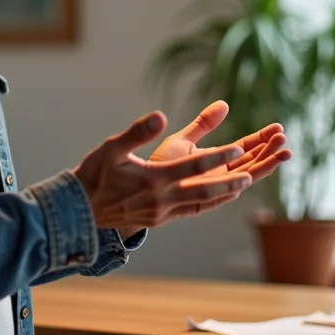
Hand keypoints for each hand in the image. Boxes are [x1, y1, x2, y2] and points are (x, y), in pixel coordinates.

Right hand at [71, 111, 251, 230]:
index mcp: (152, 179)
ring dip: (226, 192)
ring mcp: (163, 212)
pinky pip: (194, 210)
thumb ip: (137, 132)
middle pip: (205, 190)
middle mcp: (162, 199)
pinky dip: (212, 201)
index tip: (239, 148)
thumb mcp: (112, 147)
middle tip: (254, 172)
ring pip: (203, 203)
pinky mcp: (161, 219)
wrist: (81, 211)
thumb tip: (160, 116)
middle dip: (231, 180)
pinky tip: (224, 195)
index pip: (192, 166)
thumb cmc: (95, 174)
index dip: (217, 157)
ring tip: (247, 181)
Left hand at [144, 101, 291, 218]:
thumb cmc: (160, 164)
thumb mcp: (184, 139)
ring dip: (262, 165)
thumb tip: (224, 104)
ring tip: (282, 152)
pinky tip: (252, 175)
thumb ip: (203, 124)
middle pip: (250, 162)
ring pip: (244, 177)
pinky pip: (226, 192)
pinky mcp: (204, 199)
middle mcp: (219, 175)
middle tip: (284, 137)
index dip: (262, 139)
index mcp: (217, 160)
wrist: (137, 187)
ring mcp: (213, 188)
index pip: (245, 148)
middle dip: (268, 150)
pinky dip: (238, 185)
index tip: (278, 128)